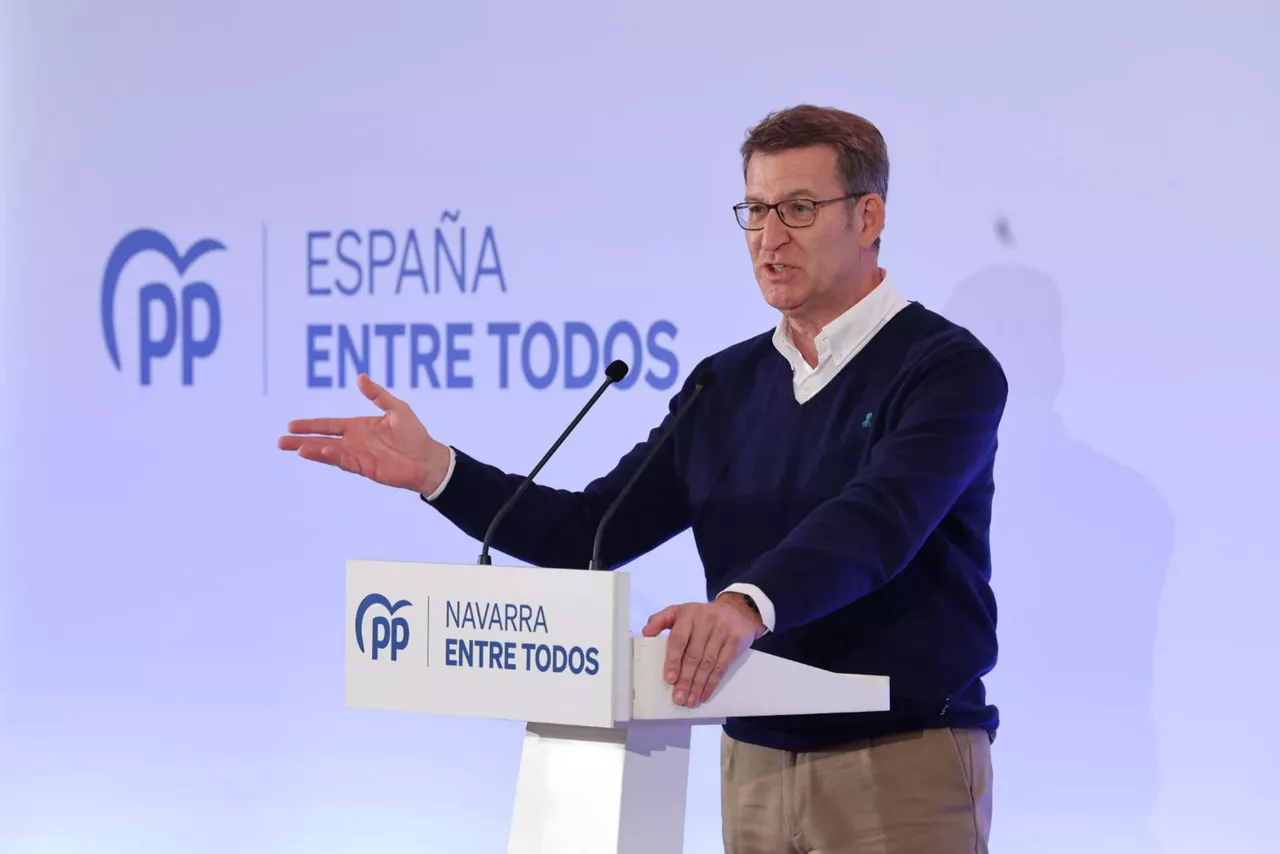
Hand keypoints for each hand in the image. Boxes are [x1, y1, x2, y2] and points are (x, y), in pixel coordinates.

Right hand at [278, 373, 451, 494]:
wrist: (427, 458)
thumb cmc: (414, 433)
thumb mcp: (396, 408)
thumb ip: (377, 395)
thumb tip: (360, 376)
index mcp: (359, 426)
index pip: (328, 425)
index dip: (310, 425)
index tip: (291, 425)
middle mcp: (354, 441)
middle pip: (322, 440)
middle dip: (301, 441)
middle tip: (280, 442)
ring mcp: (358, 455)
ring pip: (329, 452)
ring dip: (313, 450)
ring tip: (296, 448)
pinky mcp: (365, 468)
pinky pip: (345, 461)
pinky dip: (332, 457)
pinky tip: (320, 452)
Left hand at [641, 595, 763, 708]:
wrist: (736, 610)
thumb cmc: (702, 615)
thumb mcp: (679, 611)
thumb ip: (660, 620)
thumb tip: (645, 633)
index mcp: (688, 614)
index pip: (678, 639)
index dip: (673, 660)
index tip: (669, 678)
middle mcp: (706, 621)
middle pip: (693, 655)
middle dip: (685, 679)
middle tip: (678, 697)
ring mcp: (722, 631)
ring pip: (708, 663)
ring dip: (698, 685)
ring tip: (690, 700)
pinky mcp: (735, 641)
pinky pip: (722, 666)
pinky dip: (712, 683)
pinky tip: (705, 693)